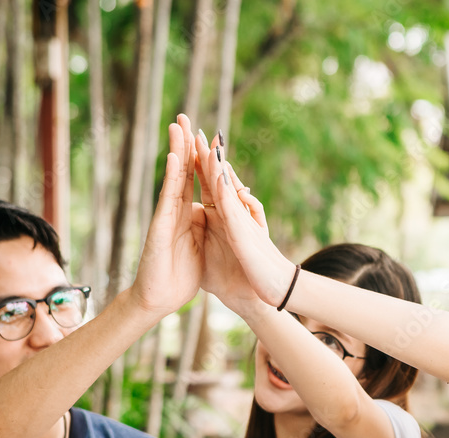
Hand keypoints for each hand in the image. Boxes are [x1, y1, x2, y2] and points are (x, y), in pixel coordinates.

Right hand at [128, 114, 204, 318]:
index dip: (201, 158)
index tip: (206, 134)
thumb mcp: (201, 246)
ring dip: (177, 152)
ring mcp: (167, 216)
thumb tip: (212, 214)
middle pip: (183, 171)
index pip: (196, 180)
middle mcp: (176, 210)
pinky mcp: (161, 227)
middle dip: (185, 144)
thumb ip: (205, 226)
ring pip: (174, 178)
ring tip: (178, 126)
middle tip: (185, 116)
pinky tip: (177, 158)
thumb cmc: (179, 276)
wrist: (160, 299)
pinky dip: (173, 177)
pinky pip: (169, 199)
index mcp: (189, 214)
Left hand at [195, 135, 295, 307]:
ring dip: (217, 165)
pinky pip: (232, 209)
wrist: (259, 297)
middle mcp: (230, 215)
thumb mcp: (217, 256)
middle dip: (207, 154)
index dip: (197, 165)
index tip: (189, 141)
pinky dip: (225, 191)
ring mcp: (238, 222)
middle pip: (217, 179)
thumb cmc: (239, 280)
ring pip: (225, 188)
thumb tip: (200, 236)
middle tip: (199, 129)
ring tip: (209, 141)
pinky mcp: (242, 235)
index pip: (207, 185)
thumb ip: (208, 242)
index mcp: (220, 218)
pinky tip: (219, 175)